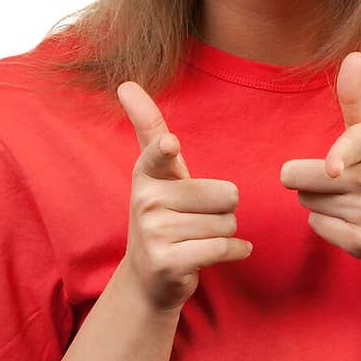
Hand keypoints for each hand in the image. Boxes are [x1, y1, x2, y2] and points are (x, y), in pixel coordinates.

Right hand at [116, 81, 251, 314]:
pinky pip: (223, 248)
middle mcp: (145, 202)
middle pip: (225, 195)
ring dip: (225, 233)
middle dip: (224, 211)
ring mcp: (153, 235)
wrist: (150, 276)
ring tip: (200, 238)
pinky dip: (236, 251)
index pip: (157, 155)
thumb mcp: (158, 173)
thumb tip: (125, 83)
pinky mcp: (167, 263)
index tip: (169, 145)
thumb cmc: (164, 215)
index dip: (165, 150)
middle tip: (198, 221)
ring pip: (227, 224)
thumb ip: (148, 129)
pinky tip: (221, 252)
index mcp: (146, 175)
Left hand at [279, 52, 360, 265]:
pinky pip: (317, 226)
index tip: (334, 169)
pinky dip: (325, 223)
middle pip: (303, 178)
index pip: (352, 147)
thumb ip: (356, 95)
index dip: (339, 157)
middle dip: (304, 177)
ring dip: (319, 200)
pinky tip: (351, 218)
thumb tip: (353, 55)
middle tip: (333, 177)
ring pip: (308, 202)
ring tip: (351, 197)